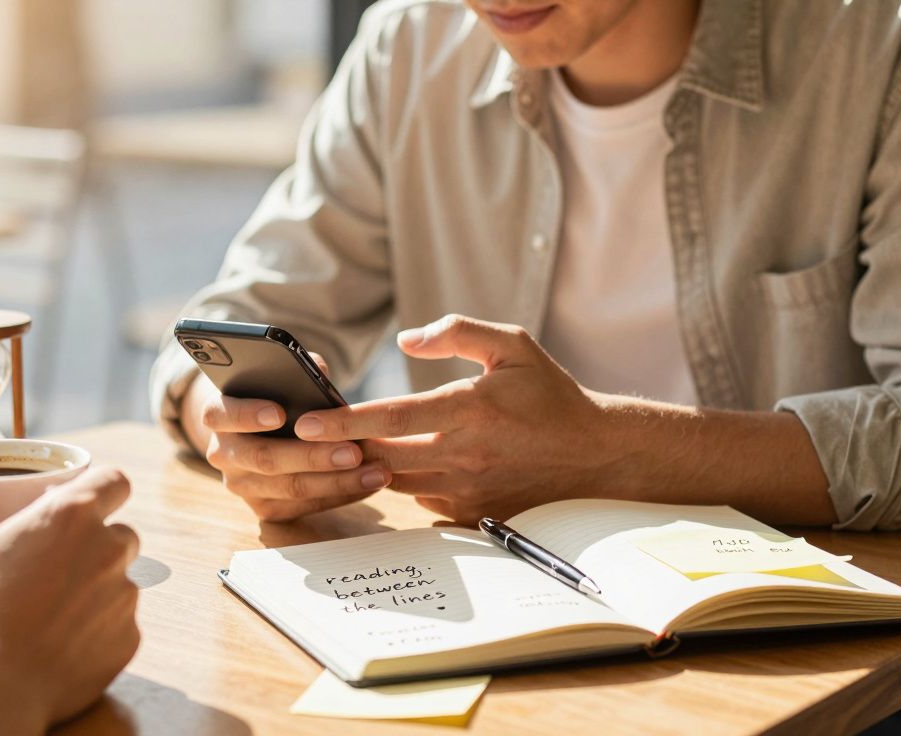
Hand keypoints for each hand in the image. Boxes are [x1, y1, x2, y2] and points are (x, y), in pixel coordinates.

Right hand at [0, 466, 139, 732]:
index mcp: (72, 515)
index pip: (115, 481)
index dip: (102, 489)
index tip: (84, 504)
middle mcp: (109, 550)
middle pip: (121, 535)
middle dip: (97, 545)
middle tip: (56, 566)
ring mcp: (124, 597)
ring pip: (122, 582)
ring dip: (97, 589)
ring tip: (51, 611)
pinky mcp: (128, 639)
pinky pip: (119, 625)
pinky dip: (98, 630)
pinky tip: (60, 642)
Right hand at [181, 353, 390, 520]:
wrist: (253, 433)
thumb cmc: (271, 395)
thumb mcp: (275, 376)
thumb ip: (295, 370)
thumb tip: (320, 371)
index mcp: (217, 414)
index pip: (223, 414)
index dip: (248, 414)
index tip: (279, 413)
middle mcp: (222, 454)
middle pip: (265, 458)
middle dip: (313, 456)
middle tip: (354, 451)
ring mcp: (241, 485)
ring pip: (289, 488)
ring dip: (337, 481)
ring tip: (376, 472)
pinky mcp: (263, 508)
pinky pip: (303, 506)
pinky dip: (339, 495)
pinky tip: (367, 484)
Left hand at [293, 314, 612, 524]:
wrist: (594, 454)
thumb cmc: (549, 395)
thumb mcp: (513, 345)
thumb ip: (458, 332)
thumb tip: (408, 340)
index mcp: (470, 408)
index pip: (392, 417)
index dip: (345, 421)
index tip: (306, 421)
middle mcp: (464, 454)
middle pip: (382, 456)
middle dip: (344, 447)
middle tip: (316, 433)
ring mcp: (468, 489)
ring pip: (397, 481)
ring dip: (369, 466)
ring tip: (348, 447)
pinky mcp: (473, 512)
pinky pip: (421, 501)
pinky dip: (404, 483)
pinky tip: (398, 466)